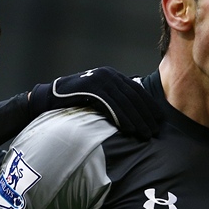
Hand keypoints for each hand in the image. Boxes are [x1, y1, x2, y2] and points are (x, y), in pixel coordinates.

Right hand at [28, 66, 161, 138]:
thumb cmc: (75, 100)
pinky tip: (129, 129)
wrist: (50, 97)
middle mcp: (108, 74)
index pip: (136, 91)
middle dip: (145, 115)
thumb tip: (134, 112)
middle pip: (133, 96)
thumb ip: (114, 98)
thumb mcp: (98, 95)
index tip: (158, 120)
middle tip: (155, 131)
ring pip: (125, 102)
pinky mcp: (92, 88)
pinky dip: (122, 117)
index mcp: (112, 75)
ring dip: (137, 119)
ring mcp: (100, 79)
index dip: (149, 106)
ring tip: (145, 133)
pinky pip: (111, 105)